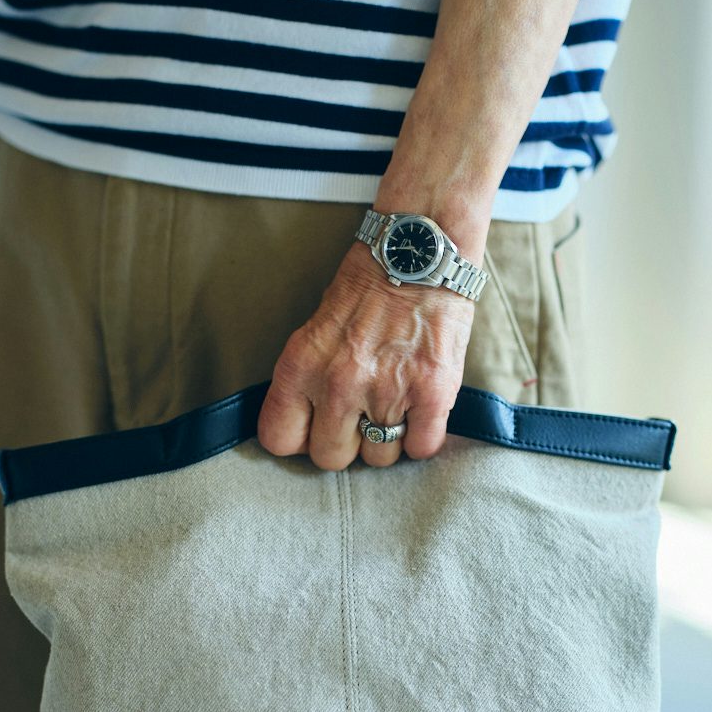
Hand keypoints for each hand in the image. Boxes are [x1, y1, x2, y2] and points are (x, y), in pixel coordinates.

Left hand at [257, 240, 475, 470]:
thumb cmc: (368, 286)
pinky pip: (422, 448)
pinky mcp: (432, 394)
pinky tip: (422, 413)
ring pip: (379, 458)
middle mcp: (339, 384)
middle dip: (346, 443)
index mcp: (301, 365)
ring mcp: (387, 392)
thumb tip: (312, 422)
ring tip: (396, 407)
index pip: (279, 438)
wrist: (419, 252)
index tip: (315, 428)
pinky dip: (423, 437)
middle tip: (361, 418)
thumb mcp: (316, 328)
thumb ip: (309, 377)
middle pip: (331, 457)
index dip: (299, 439)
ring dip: (388, 440)